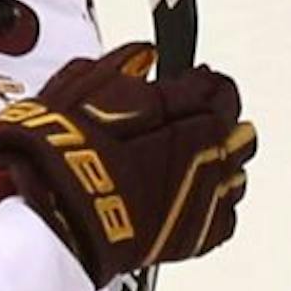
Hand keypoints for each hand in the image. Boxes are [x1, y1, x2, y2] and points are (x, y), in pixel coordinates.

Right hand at [0, 42, 254, 286]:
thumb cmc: (63, 150)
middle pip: (234, 129)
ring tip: (200, 157)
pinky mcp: (197, 235)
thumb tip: (144, 55)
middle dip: (220, 119)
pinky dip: (215, 205)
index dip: (203, 82)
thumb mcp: (79, 87)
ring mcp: (204, 194)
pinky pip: (226, 217)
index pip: (216, 88)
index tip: (194, 81)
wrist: (53, 211)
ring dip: (222, 160)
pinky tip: (196, 197)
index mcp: (184, 110)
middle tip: (200, 116)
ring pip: (236, 172)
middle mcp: (205, 151)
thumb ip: (121, 65)